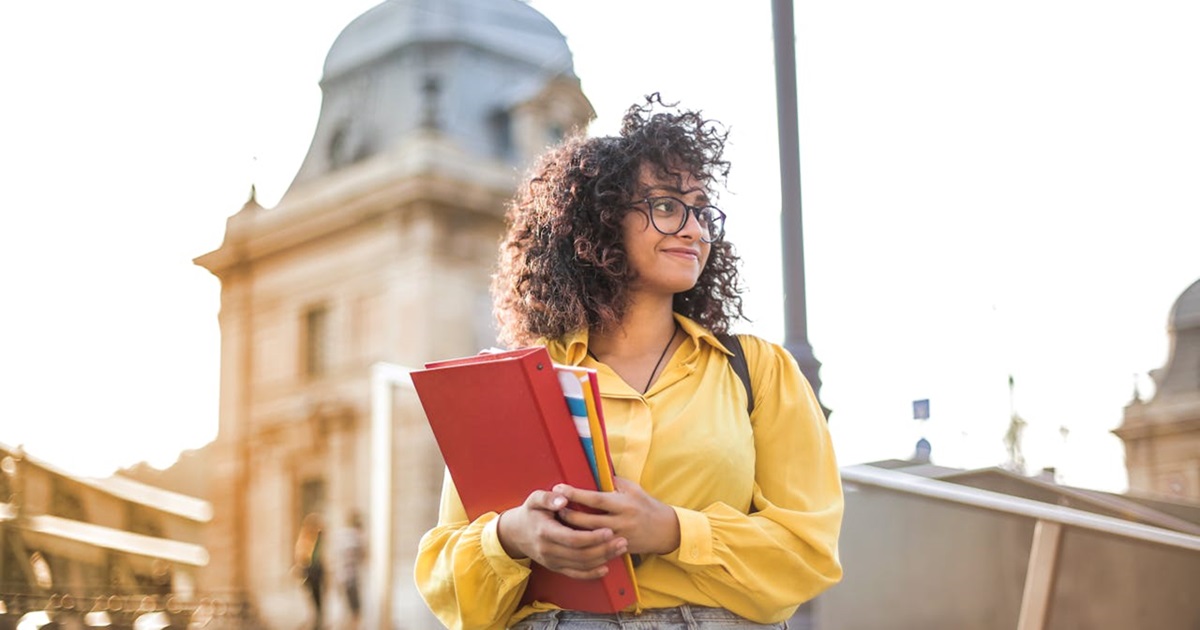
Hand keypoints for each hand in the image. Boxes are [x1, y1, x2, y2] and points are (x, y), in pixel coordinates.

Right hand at [496, 489, 627, 579]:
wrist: (515, 533)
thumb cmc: (530, 512)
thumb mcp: (534, 499)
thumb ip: (548, 497)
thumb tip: (563, 499)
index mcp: (545, 531)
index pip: (572, 539)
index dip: (592, 537)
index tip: (609, 531)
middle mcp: (548, 550)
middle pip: (580, 554)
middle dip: (604, 549)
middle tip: (622, 541)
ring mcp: (552, 561)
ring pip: (581, 565)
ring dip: (603, 559)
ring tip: (620, 549)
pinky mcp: (555, 567)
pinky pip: (575, 574)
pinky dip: (591, 574)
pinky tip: (605, 567)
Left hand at [554, 477, 680, 555]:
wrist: (665, 530)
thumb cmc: (646, 505)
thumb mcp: (633, 489)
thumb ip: (613, 482)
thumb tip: (593, 471)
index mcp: (623, 504)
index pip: (595, 499)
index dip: (575, 494)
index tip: (559, 488)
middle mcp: (620, 522)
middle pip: (588, 520)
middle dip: (568, 514)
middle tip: (552, 507)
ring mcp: (619, 538)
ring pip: (589, 537)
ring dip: (571, 530)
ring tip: (556, 523)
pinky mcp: (618, 549)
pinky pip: (596, 548)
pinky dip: (582, 543)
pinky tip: (570, 539)